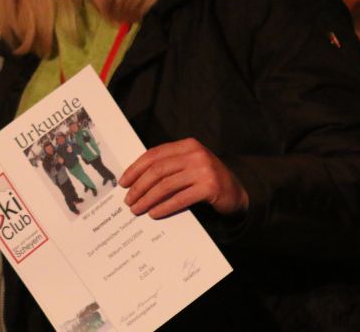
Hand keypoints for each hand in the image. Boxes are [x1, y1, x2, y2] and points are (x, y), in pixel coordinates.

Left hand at [119, 137, 248, 218]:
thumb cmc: (205, 179)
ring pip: (166, 185)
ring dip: (148, 199)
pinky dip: (164, 207)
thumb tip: (134, 179)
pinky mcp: (209, 187)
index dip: (136, 168)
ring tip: (137, 209)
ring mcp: (203, 169)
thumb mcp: (187, 165)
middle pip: (157, 170)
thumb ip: (168, 166)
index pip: (154, 154)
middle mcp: (195, 154)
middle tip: (128, 200)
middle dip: (139, 186)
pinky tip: (154, 213)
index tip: (123, 182)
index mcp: (186, 145)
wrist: (236, 192)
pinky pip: (180, 198)